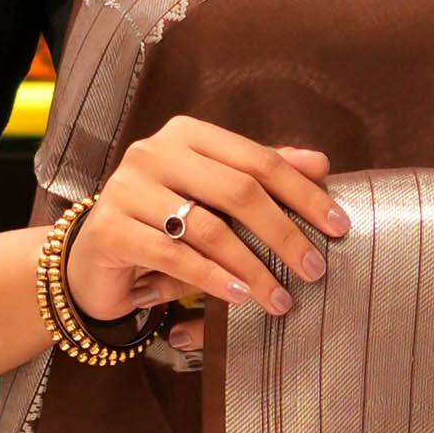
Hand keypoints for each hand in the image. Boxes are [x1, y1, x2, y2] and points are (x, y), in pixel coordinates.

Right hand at [62, 114, 351, 332]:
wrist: (94, 258)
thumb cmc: (162, 223)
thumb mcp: (213, 197)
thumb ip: (261, 176)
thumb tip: (321, 164)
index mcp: (187, 135)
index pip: (258, 160)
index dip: (303, 193)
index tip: (339, 226)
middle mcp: (154, 152)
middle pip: (237, 191)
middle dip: (284, 234)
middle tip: (315, 269)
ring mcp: (127, 189)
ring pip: (208, 228)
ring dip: (252, 266)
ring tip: (280, 297)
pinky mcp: (110, 229)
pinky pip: (172, 256)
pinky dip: (212, 278)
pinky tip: (239, 296)